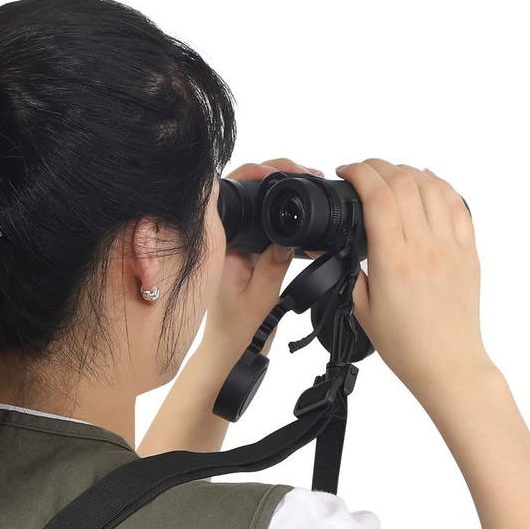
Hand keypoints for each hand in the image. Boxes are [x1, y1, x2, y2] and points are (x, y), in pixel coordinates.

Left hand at [199, 158, 323, 371]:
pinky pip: (266, 223)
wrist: (230, 356)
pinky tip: (303, 215)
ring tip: (311, 185)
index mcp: (218, 244)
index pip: (234, 191)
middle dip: (278, 175)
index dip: (259, 173)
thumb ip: (274, 266)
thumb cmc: (238, 334)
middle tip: (311, 175)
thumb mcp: (261, 300)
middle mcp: (225, 239)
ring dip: (283, 191)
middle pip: (248, 188)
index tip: (288, 172)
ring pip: (258, 203)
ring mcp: (237, 244)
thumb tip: (288, 236)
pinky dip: (284, 214)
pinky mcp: (250, 253)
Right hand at [336, 158, 489, 405]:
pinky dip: (439, 185)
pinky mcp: (467, 251)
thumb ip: (351, 272)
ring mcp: (450, 245)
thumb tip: (341, 248)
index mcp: (394, 260)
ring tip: (389, 175)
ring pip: (431, 185)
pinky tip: (426, 181)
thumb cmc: (407, 345)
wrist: (447, 363)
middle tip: (362, 171)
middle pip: (403, 181)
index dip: (359, 173)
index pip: (378, 195)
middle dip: (378, 166)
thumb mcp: (362, 310)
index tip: (346, 172)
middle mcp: (425, 246)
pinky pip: (457, 204)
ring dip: (407, 171)